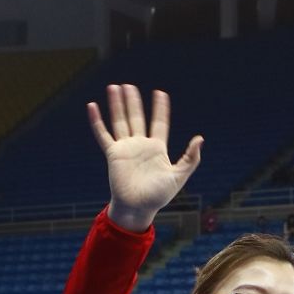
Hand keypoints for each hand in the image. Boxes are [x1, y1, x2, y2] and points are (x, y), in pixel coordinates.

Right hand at [88, 85, 201, 232]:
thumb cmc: (158, 196)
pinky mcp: (113, 154)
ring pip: (120, 121)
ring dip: (117, 105)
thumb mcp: (179, 176)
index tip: (160, 93)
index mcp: (157, 149)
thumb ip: (190, 158)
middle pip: (136, 117)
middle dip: (133, 101)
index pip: (159, 123)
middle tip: (129, 85)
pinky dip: (97, 121)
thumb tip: (200, 139)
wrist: (138, 208)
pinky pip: (103, 135)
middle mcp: (140, 145)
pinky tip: (92, 107)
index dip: (160, 108)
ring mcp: (125, 148)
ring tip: (113, 87)